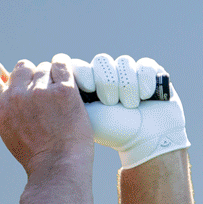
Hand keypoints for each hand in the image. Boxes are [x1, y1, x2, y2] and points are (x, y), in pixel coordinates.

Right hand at [0, 57, 92, 174]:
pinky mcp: (64, 90)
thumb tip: (11, 89)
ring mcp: (41, 91)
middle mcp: (17, 95)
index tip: (7, 72)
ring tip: (60, 98)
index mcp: (0, 106)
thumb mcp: (10, 131)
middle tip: (45, 94)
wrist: (58, 167)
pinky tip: (69, 76)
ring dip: (53, 77)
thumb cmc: (37, 155)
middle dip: (33, 76)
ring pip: (45, 67)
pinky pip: (63, 65)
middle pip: (23, 67)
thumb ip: (7, 109)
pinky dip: (65, 66)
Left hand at [62, 53, 188, 168]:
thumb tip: (50, 78)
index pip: (81, 64)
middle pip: (102, 61)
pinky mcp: (152, 73)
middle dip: (107, 83)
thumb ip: (64, 96)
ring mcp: (131, 73)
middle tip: (110, 103)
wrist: (146, 142)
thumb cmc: (112, 131)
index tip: (88, 89)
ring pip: (124, 63)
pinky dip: (145, 82)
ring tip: (130, 105)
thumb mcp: (83, 114)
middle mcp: (110, 75)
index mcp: (90, 83)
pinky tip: (145, 98)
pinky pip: (145, 66)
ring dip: (127, 87)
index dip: (84, 73)